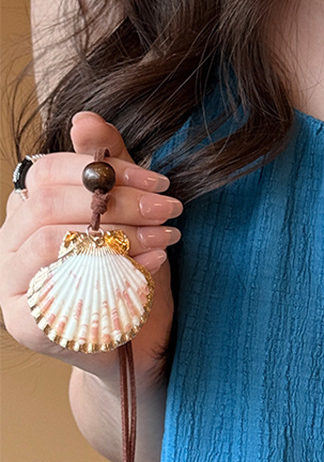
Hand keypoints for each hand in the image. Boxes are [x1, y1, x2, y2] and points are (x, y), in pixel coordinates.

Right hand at [0, 111, 179, 383]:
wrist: (141, 344)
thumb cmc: (134, 276)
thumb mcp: (131, 219)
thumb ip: (108, 172)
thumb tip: (86, 117)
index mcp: (32, 210)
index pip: (51, 170)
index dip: (105, 169)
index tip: (160, 181)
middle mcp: (12, 241)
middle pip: (48, 202)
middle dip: (118, 200)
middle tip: (170, 207)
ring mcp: (12, 282)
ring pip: (49, 238)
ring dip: (117, 232)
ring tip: (167, 235)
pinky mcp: (25, 320)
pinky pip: (55, 285)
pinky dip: (108, 270)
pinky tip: (151, 265)